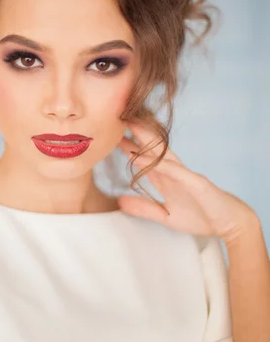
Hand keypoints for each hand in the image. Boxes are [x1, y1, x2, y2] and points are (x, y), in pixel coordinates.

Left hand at [116, 121, 257, 244]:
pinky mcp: (196, 182)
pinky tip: (145, 159)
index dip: (129, 147)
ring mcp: (185, 175)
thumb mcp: (165, 215)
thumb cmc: (201, 216)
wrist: (230, 223)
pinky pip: (176, 171)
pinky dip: (161, 165)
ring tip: (130, 126)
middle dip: (135, 134)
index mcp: (167, 178)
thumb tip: (119, 201)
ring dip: (147, 140)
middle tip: (117, 118)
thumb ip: (144, 208)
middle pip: (152, 149)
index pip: (145, 158)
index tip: (111, 135)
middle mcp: (175, 172)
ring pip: (163, 153)